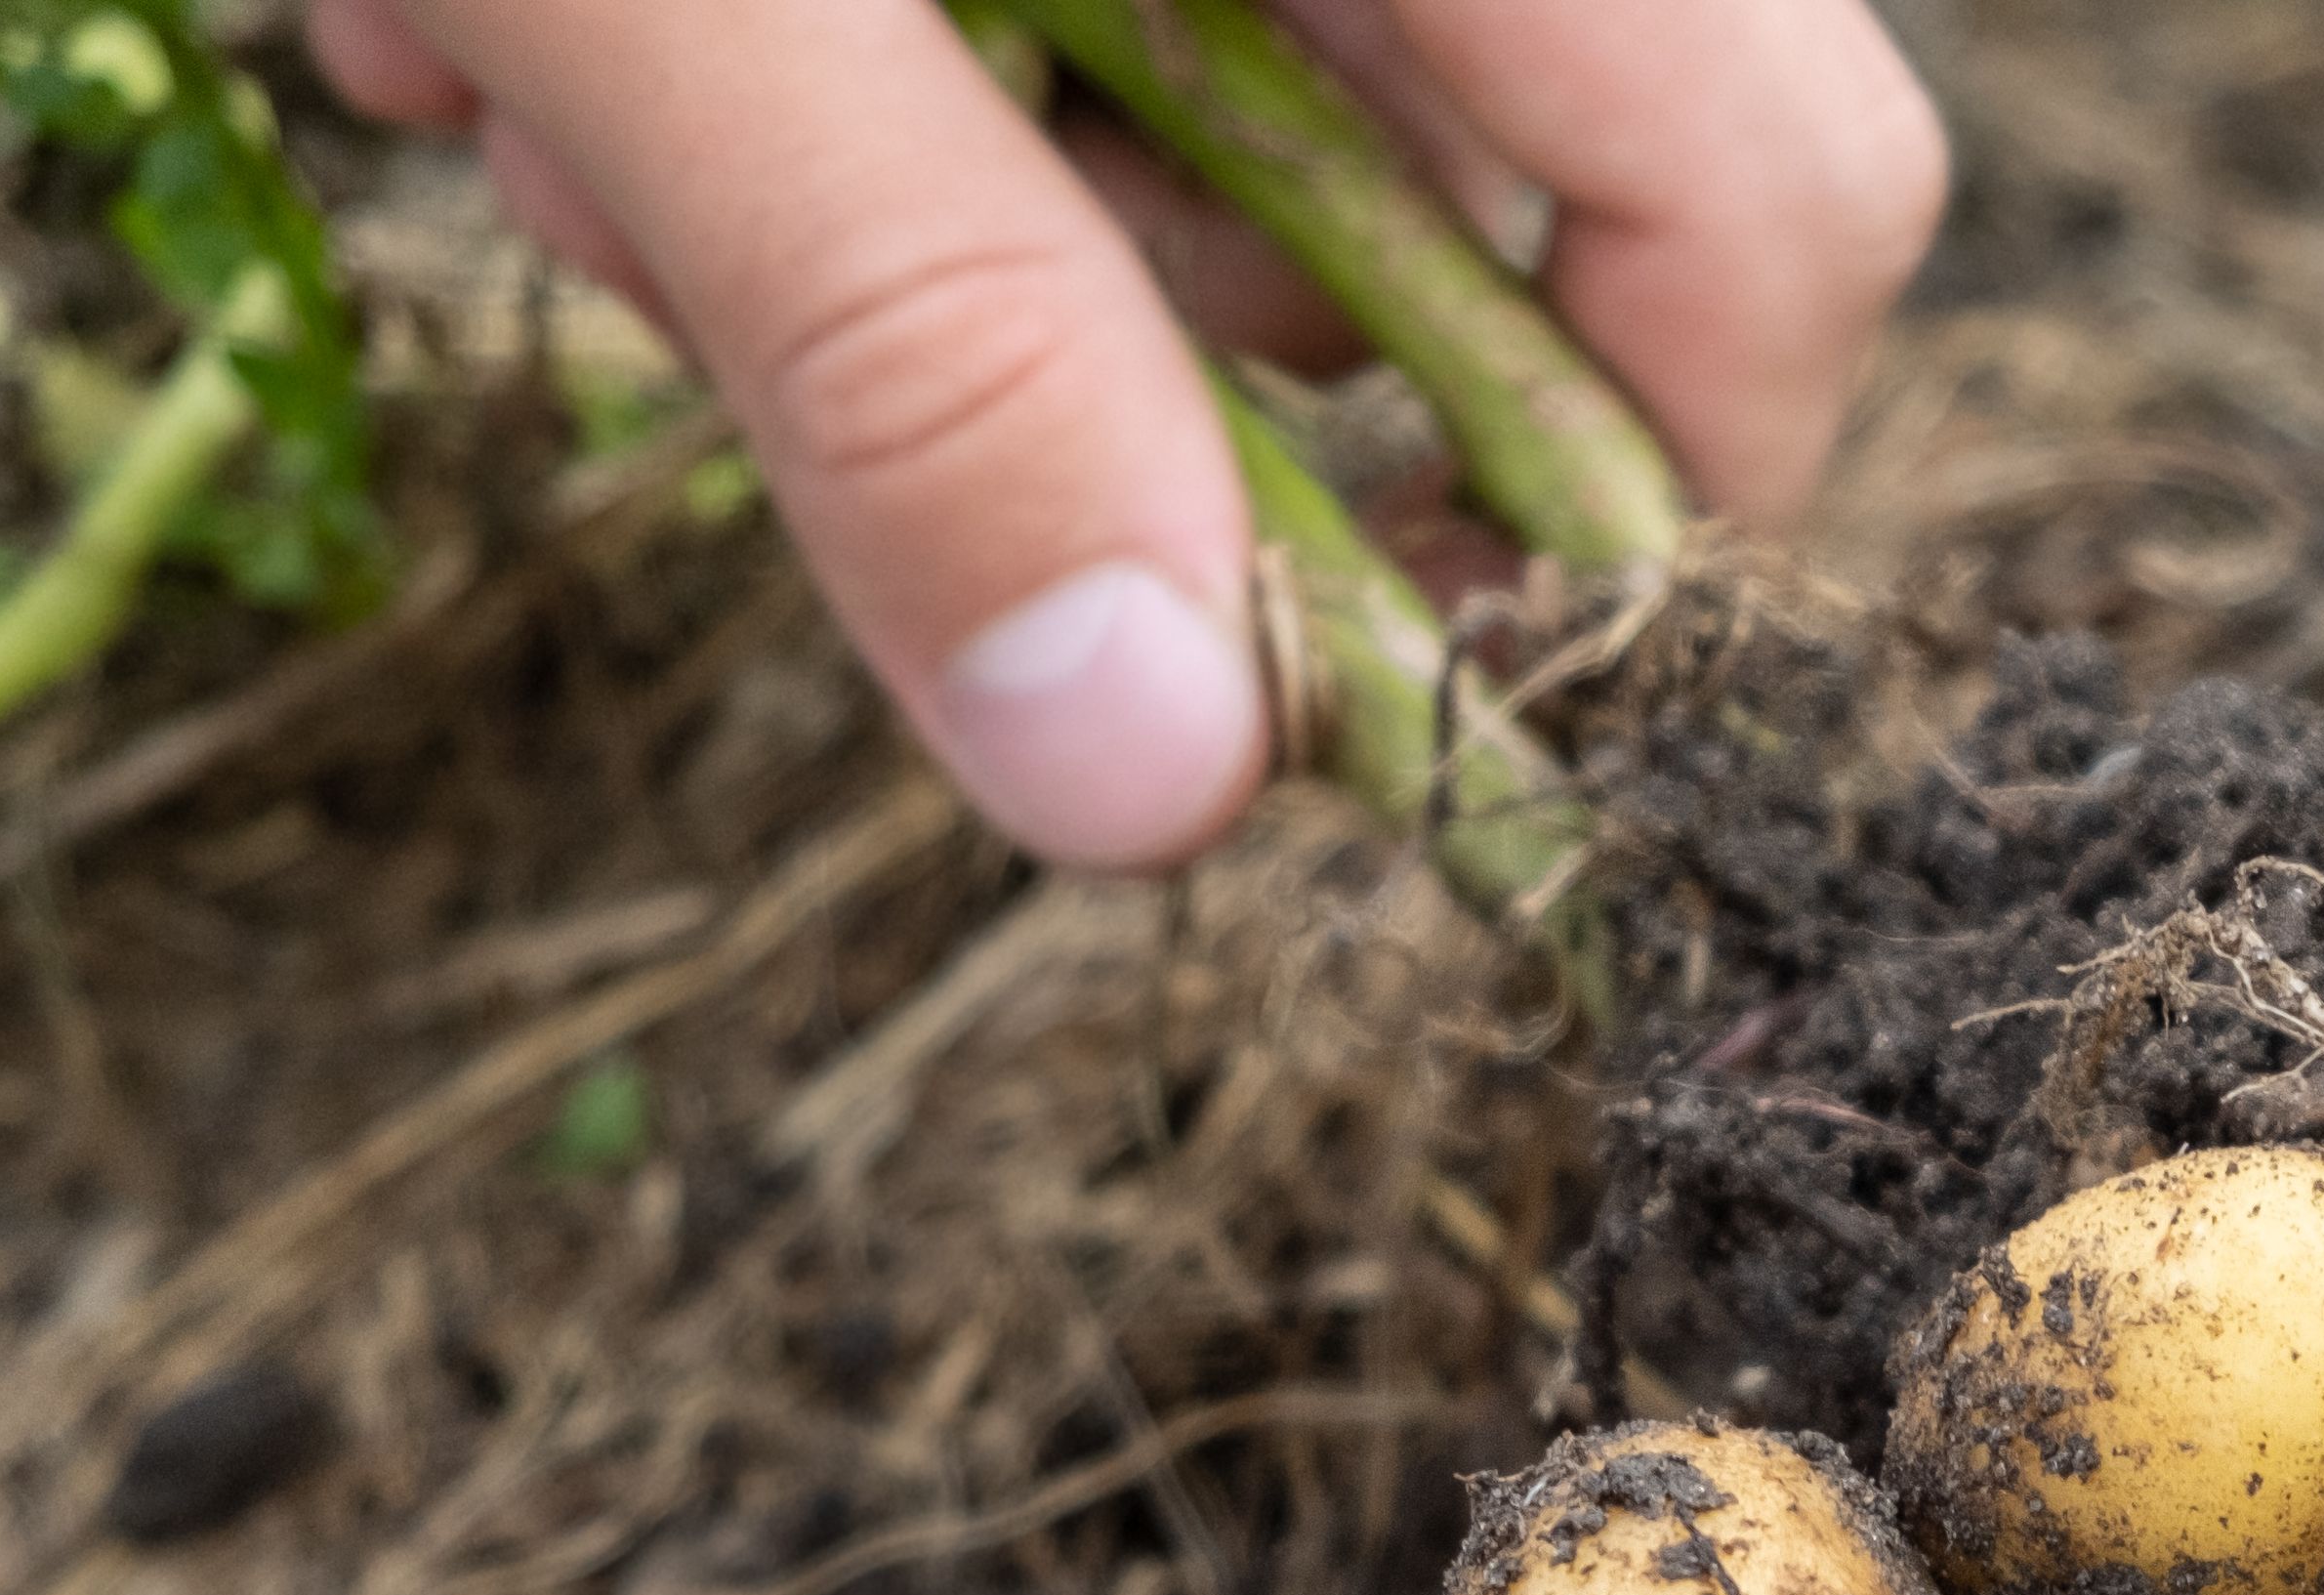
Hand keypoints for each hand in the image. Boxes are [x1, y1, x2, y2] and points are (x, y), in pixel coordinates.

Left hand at [292, 0, 1946, 866]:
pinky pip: (1008, 8)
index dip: (1596, 516)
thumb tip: (1153, 787)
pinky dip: (774, 63)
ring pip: (1192, 125)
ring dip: (871, 214)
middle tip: (732, 296)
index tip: (1286, 673)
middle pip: (1458, 213)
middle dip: (1103, 347)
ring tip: (540, 86)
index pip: (1782, 219)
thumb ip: (910, 332)